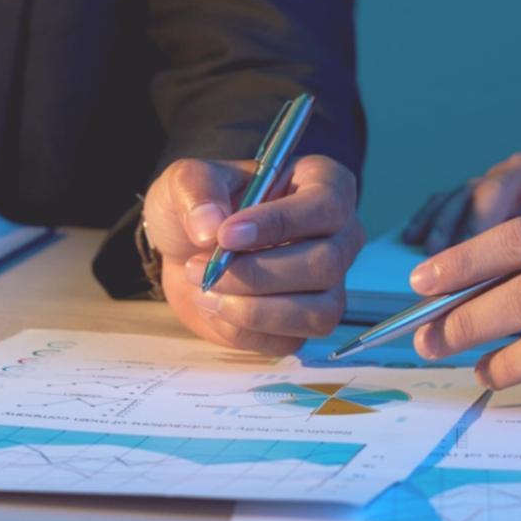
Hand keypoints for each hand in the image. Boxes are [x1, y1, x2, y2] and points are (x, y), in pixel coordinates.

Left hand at [144, 155, 364, 355]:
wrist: (183, 251)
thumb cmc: (201, 207)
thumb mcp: (186, 180)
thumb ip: (196, 189)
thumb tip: (210, 224)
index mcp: (323, 184)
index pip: (326, 206)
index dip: (278, 223)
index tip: (226, 235)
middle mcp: (338, 236)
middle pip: (325, 265)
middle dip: (256, 273)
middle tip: (201, 267)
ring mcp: (327, 286)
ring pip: (317, 312)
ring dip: (253, 308)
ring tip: (204, 290)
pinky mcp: (304, 325)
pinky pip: (288, 340)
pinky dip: (243, 329)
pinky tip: (214, 307)